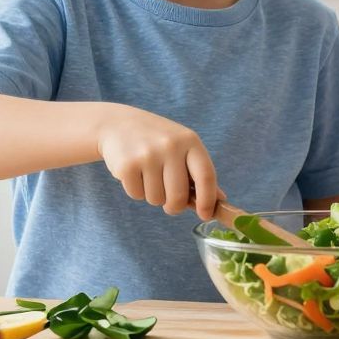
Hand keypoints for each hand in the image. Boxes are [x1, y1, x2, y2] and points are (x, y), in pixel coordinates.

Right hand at [97, 107, 219, 220]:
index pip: (206, 176)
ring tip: (148, 176)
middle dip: (174, 206)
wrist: (118, 124)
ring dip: (153, 196)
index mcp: (190, 141)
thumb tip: (220, 200)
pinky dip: (136, 191)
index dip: (208, 200)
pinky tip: (135, 173)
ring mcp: (147, 154)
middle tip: (169, 202)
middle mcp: (170, 145)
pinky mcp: (126, 165)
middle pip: (178, 196)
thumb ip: (200, 173)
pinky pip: (137, 195)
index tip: (205, 215)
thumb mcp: (182, 148)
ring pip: (156, 199)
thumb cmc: (157, 140)